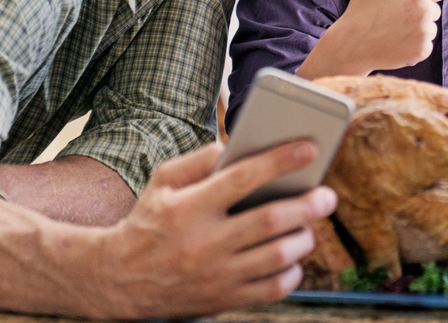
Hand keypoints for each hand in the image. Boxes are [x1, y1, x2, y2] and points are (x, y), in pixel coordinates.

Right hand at [92, 140, 337, 318]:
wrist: (120, 279)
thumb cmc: (150, 220)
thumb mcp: (161, 181)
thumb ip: (199, 159)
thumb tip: (237, 146)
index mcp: (188, 207)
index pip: (243, 178)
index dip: (280, 160)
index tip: (309, 148)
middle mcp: (204, 243)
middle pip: (270, 221)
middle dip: (307, 205)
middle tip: (327, 195)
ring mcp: (216, 275)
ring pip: (277, 257)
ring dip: (303, 238)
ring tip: (309, 225)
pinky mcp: (224, 300)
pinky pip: (273, 289)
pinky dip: (292, 272)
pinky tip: (292, 257)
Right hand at [300, 0, 446, 77]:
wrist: (351, 44)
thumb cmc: (361, 8)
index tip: (404, 1)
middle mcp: (424, 10)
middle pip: (435, 10)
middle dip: (420, 14)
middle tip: (395, 17)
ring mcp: (424, 32)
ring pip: (431, 29)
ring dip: (418, 31)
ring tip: (394, 30)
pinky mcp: (422, 51)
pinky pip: (426, 46)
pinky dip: (414, 47)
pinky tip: (396, 43)